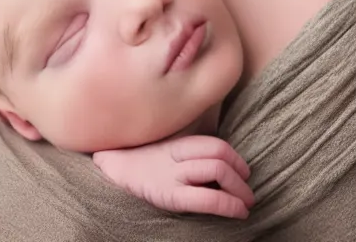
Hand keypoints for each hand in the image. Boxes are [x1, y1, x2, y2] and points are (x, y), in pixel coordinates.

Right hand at [93, 136, 252, 218]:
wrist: (107, 172)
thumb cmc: (138, 164)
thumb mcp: (161, 151)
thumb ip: (184, 151)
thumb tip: (216, 161)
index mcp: (176, 142)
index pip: (215, 144)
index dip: (236, 158)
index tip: (243, 172)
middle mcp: (175, 154)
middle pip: (220, 155)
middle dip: (241, 175)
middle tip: (248, 192)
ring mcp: (170, 174)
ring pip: (216, 170)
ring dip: (240, 189)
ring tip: (246, 203)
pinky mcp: (167, 195)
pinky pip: (205, 197)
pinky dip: (228, 204)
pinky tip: (238, 212)